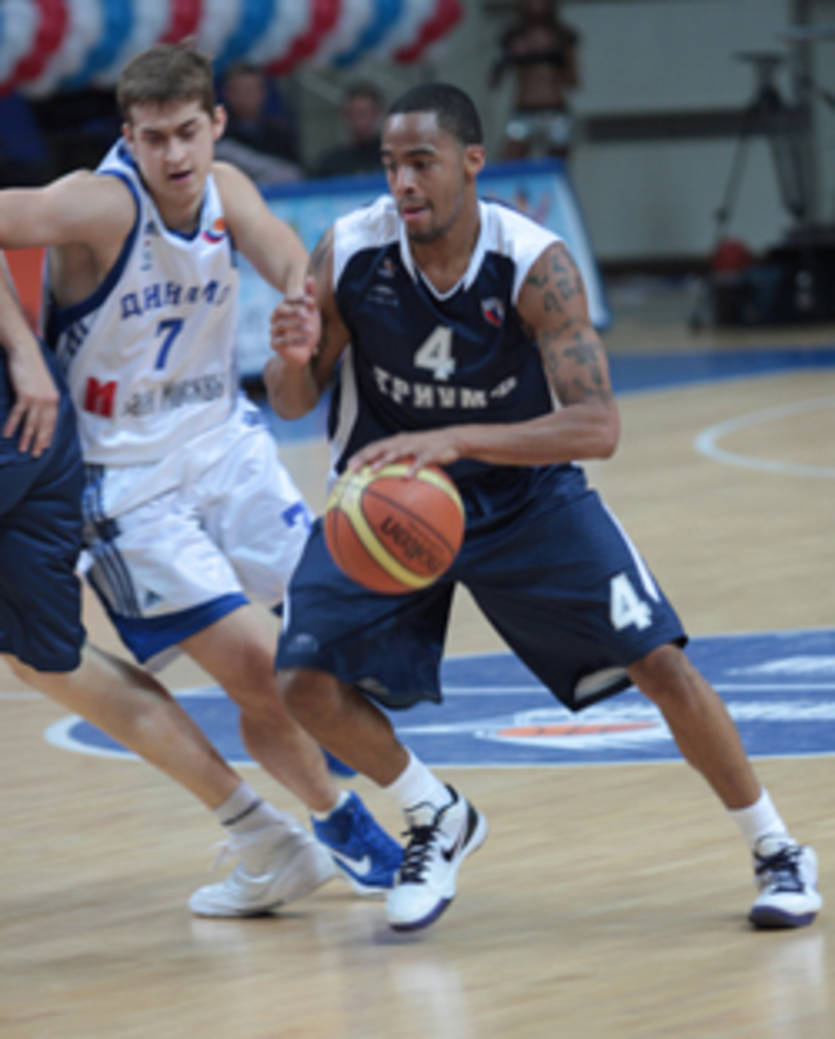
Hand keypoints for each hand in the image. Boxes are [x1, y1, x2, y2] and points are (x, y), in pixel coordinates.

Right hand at [2, 344, 59, 455]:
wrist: (26, 352)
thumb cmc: (32, 368)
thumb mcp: (42, 384)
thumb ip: (44, 397)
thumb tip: (41, 409)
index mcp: (55, 399)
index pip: (52, 422)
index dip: (48, 436)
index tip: (44, 447)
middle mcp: (49, 401)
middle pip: (44, 426)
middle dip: (39, 442)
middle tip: (35, 455)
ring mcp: (38, 398)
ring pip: (32, 423)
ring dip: (27, 438)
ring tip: (22, 450)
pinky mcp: (26, 395)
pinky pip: (19, 414)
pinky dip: (13, 425)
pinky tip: (8, 434)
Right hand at [269, 276, 320, 367]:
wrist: (305, 352)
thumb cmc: (308, 329)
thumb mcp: (312, 313)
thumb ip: (310, 296)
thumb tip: (310, 277)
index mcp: (283, 308)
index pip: (287, 299)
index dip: (298, 299)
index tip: (311, 301)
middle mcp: (275, 318)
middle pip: (280, 309)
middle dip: (294, 310)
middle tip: (308, 314)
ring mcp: (273, 331)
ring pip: (281, 325)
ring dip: (297, 326)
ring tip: (311, 329)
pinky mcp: (274, 344)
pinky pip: (282, 341)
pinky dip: (295, 340)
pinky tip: (307, 340)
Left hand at [348, 429, 462, 475]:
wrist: (453, 439)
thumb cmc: (429, 449)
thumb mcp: (412, 452)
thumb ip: (399, 462)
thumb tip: (386, 479)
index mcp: (397, 441)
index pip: (374, 446)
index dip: (361, 454)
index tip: (348, 465)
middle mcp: (403, 441)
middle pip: (380, 448)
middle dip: (365, 457)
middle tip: (353, 469)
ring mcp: (415, 446)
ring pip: (396, 453)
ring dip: (383, 461)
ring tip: (372, 471)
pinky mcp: (429, 453)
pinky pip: (420, 462)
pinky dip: (413, 469)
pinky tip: (406, 478)